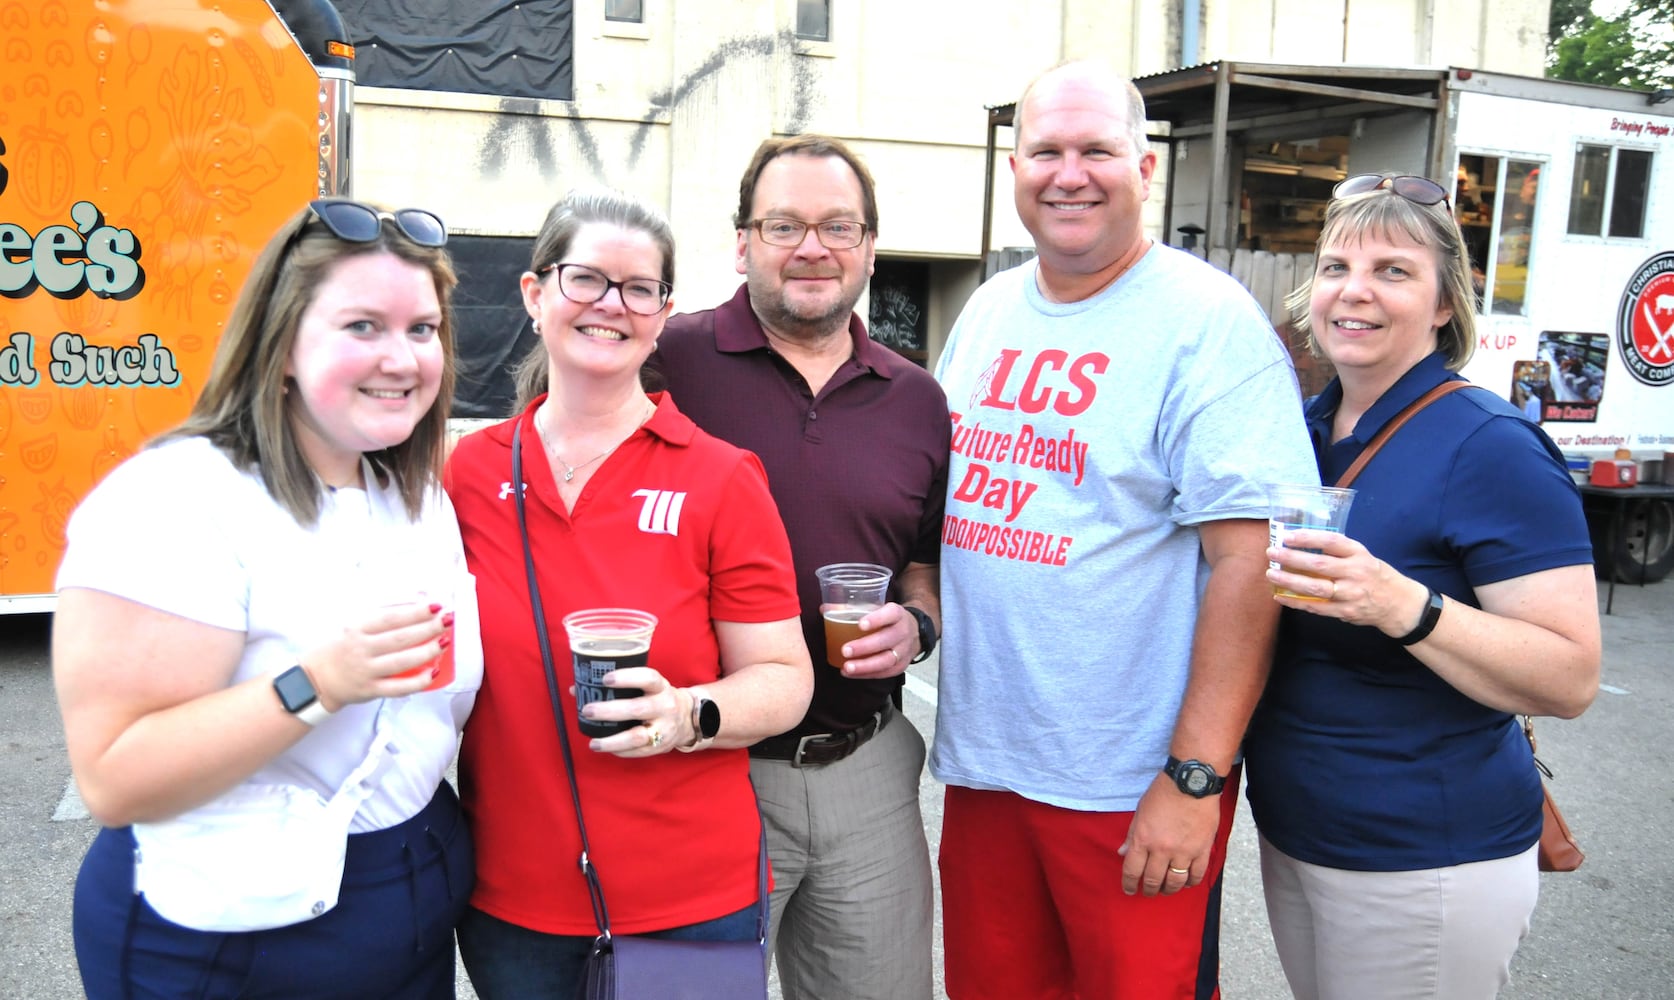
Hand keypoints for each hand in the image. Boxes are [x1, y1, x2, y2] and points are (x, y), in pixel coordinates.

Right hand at [307, 601, 450, 710]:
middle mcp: (362, 649)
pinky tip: (434, 672)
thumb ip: (381, 613)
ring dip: (427, 651)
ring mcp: (366, 671)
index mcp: (357, 629)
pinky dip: (418, 681)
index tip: (436, 605)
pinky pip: (398, 687)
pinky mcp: (370, 690)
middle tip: (448, 620)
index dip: (415, 611)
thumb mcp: (354, 625)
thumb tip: (415, 600)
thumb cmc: (340, 648)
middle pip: (400, 638)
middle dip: (427, 628)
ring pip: (402, 662)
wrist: (315, 679)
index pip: (390, 618)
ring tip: (444, 642)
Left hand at [581, 667, 689, 756]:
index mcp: (660, 687)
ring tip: (593, 743)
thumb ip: (616, 686)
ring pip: (637, 736)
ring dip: (612, 741)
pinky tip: (605, 748)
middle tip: (588, 710)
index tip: (605, 679)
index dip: (627, 678)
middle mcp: (665, 706)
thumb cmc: (657, 697)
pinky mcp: (661, 747)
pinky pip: (638, 751)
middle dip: (610, 710)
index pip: (648, 678)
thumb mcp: (647, 686)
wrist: (687, 718)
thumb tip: (575, 689)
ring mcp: (664, 728)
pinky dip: (619, 751)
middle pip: (637, 709)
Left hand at [830, 602, 916, 678]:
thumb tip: (824, 608)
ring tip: (847, 667)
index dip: (877, 619)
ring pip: (887, 660)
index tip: (860, 624)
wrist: (913, 632)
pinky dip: (867, 674)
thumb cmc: (887, 620)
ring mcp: (904, 651)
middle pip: (887, 640)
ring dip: (865, 665)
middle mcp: (903, 631)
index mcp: (897, 614)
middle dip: (865, 647)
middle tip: (845, 650)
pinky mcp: (901, 666)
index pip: (890, 614)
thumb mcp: (876, 609)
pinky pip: (885, 673)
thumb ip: (852, 608)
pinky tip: (851, 673)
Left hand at [1118, 772, 1220, 895]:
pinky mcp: (1202, 850)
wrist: (1192, 782)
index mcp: (1142, 839)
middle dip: (1149, 890)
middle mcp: (1161, 849)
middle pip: (1153, 880)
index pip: (1132, 870)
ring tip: (1166, 890)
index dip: (1129, 884)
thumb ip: (1131, 835)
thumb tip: (1122, 853)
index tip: (1129, 890)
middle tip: (1148, 892)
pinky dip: (1190, 882)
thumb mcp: (1140, 811)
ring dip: (1169, 890)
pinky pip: (1196, 875)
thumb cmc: (1163, 793)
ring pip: (1175, 882)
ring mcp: (1183, 852)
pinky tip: (1186, 883)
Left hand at [1265, 528, 1429, 636]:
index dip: (1308, 538)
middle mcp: (1355, 572)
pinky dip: (1296, 602)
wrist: (1398, 603)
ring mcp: (1350, 594)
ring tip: (1272, 574)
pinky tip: (1280, 595)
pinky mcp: (1345, 611)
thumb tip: (1301, 544)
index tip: (1287, 536)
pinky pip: (1316, 607)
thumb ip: (1338, 552)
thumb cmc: (1374, 575)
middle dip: (1292, 558)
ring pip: (1315, 588)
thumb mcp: (1362, 556)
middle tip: (1272, 553)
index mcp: (1359, 554)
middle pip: (1319, 565)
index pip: (1331, 541)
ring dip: (1290, 581)